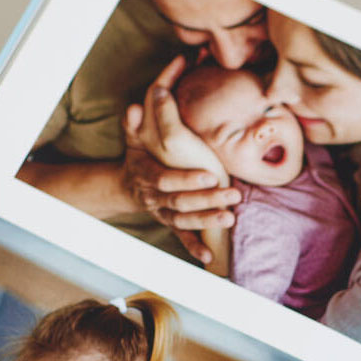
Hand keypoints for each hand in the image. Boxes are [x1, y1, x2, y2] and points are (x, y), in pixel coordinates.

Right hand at [122, 57, 236, 263]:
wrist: (128, 184)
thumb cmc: (140, 153)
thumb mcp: (136, 135)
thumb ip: (143, 119)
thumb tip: (144, 100)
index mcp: (147, 174)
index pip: (167, 179)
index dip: (188, 178)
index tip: (212, 174)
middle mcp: (155, 197)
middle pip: (181, 202)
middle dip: (207, 199)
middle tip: (233, 194)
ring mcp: (164, 213)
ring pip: (185, 220)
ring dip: (208, 220)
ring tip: (232, 217)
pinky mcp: (172, 225)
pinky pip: (183, 239)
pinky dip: (195, 249)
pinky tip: (211, 260)